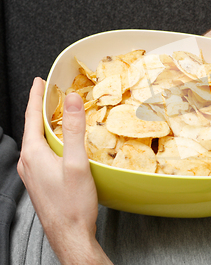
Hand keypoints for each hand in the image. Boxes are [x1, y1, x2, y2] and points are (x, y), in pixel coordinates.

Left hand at [17, 77, 110, 263]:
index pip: (31, 117)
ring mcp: (32, 174)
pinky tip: (62, 144)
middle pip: (33, 128)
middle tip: (51, 94)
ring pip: (38, 142)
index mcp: (33, 154)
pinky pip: (42, 154)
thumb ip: (74, 129)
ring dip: (47, 126)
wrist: (70, 235)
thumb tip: (72, 100)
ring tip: (58, 115)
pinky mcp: (40, 182)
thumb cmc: (73, 203)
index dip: (36, 96)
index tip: (39, 81)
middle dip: (41, 109)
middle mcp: (28, 163)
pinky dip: (50, 141)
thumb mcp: (77, 163)